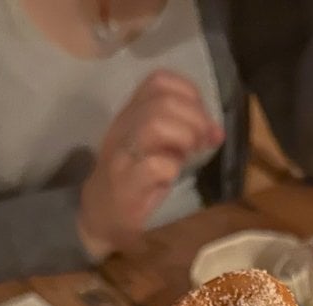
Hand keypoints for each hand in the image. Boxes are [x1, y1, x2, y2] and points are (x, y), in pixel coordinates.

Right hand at [79, 69, 223, 257]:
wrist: (99, 216)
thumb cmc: (133, 180)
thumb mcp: (153, 146)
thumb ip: (178, 131)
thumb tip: (213, 130)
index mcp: (131, 113)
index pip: (158, 81)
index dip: (189, 94)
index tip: (204, 119)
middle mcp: (123, 127)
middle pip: (162, 101)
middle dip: (195, 118)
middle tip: (204, 141)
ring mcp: (122, 155)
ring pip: (155, 125)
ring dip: (184, 136)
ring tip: (191, 154)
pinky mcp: (125, 184)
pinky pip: (153, 166)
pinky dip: (171, 168)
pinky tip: (172, 176)